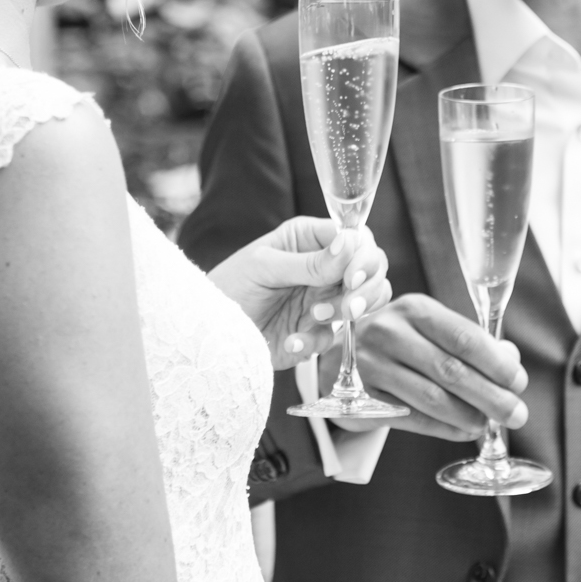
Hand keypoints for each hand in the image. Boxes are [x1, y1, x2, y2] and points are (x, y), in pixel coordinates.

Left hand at [208, 218, 391, 369]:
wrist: (208, 332)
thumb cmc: (229, 286)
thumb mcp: (265, 267)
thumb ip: (310, 262)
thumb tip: (350, 244)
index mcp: (311, 239)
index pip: (357, 239)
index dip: (363, 257)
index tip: (353, 277)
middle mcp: (323, 267)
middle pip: (372, 269)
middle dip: (366, 289)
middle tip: (349, 307)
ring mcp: (323, 299)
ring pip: (364, 302)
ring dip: (347, 312)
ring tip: (313, 318)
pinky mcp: (316, 332)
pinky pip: (333, 338)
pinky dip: (314, 342)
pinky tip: (290, 342)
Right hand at [328, 293, 528, 440]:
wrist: (336, 357)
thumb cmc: (397, 343)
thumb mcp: (428, 328)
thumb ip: (468, 342)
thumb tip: (511, 360)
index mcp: (414, 309)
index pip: (463, 337)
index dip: (496, 363)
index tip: (519, 382)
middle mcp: (389, 333)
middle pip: (451, 370)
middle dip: (491, 396)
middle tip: (516, 414)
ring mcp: (371, 366)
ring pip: (432, 397)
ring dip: (468, 416)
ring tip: (488, 425)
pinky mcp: (360, 398)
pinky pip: (412, 418)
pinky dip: (443, 428)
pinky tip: (463, 431)